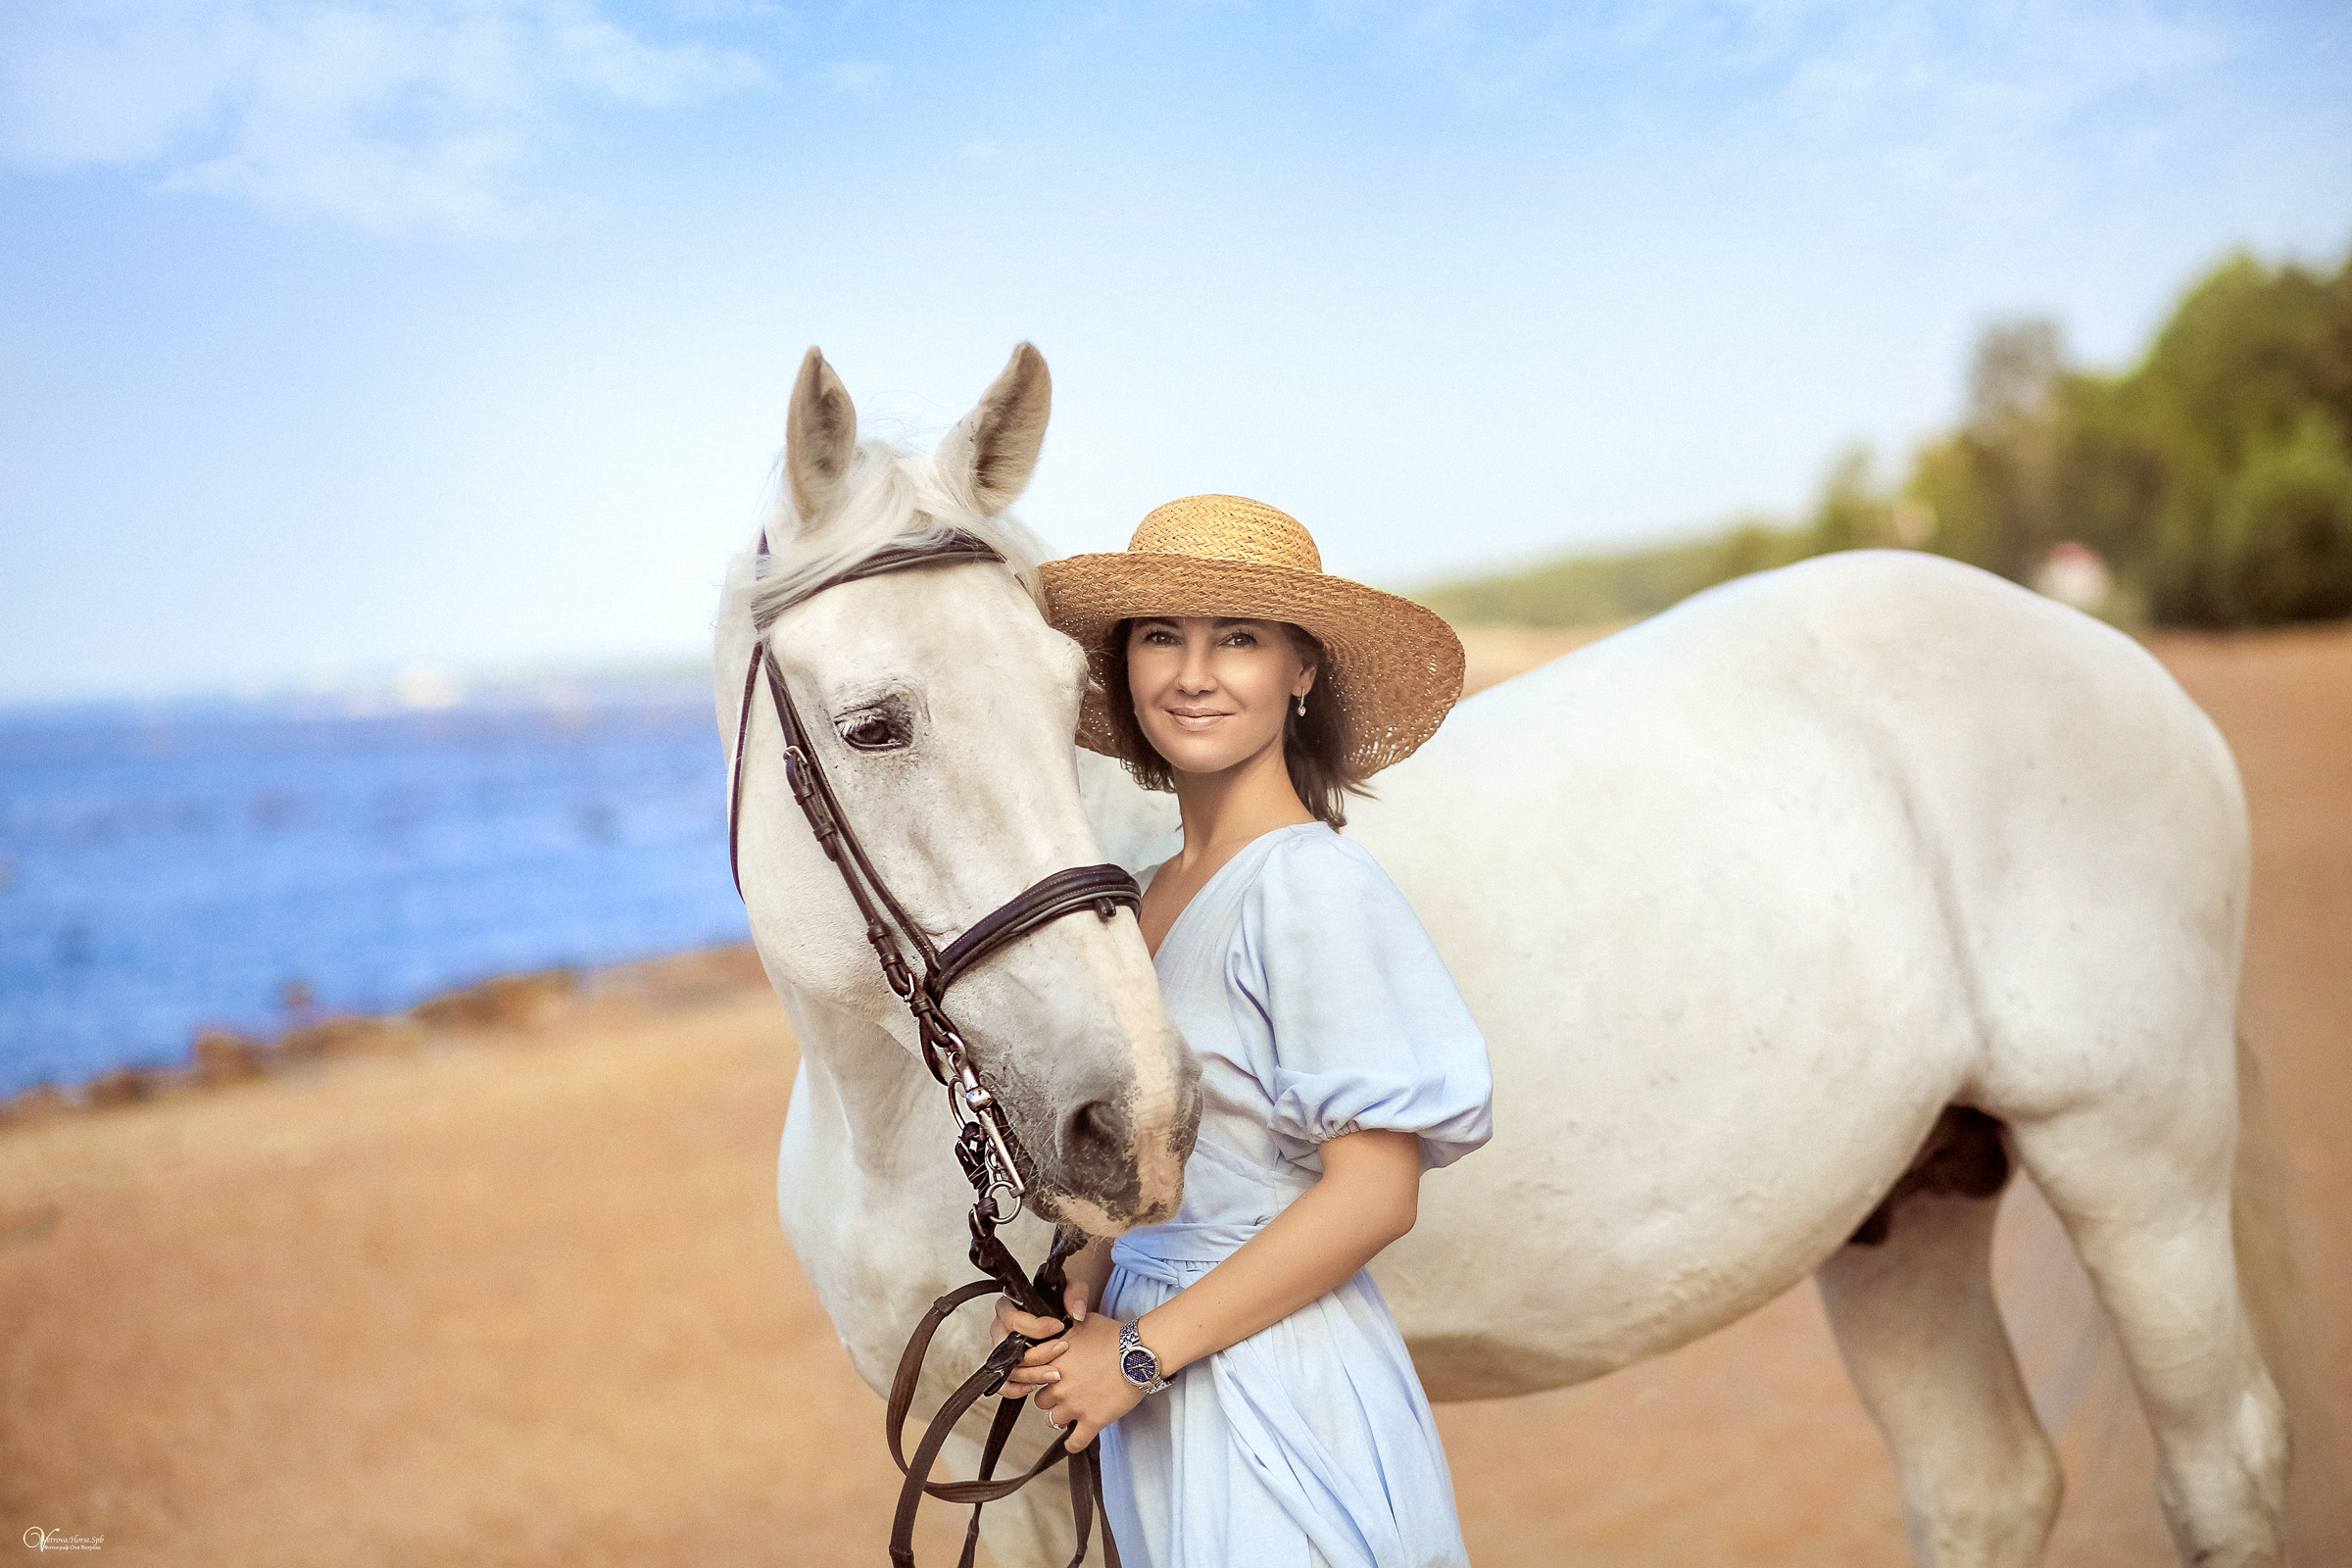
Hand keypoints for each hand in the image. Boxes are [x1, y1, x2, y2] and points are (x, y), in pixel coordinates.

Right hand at [987, 1279, 1090, 1401]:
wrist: (1055, 1317)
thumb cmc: (1056, 1301)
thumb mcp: (1068, 1289)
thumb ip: (1075, 1294)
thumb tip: (1076, 1312)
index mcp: (1007, 1307)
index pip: (1015, 1320)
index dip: (1037, 1326)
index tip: (1059, 1327)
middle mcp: (999, 1328)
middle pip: (1009, 1347)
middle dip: (1038, 1353)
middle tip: (1061, 1349)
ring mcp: (999, 1350)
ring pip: (1008, 1368)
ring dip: (1033, 1373)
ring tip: (1055, 1373)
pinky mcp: (1003, 1367)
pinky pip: (1003, 1384)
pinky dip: (1016, 1389)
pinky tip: (1035, 1385)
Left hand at [1029, 1310, 1143, 1450]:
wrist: (1139, 1353)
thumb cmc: (1115, 1335)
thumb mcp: (1084, 1323)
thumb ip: (1066, 1328)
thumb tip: (1061, 1324)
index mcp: (1053, 1362)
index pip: (1033, 1376)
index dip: (1042, 1377)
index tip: (1051, 1378)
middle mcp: (1059, 1386)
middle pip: (1041, 1401)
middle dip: (1051, 1398)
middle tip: (1064, 1394)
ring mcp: (1075, 1406)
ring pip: (1053, 1421)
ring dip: (1060, 1418)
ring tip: (1070, 1414)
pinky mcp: (1092, 1421)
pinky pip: (1074, 1442)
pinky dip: (1072, 1443)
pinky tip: (1073, 1441)